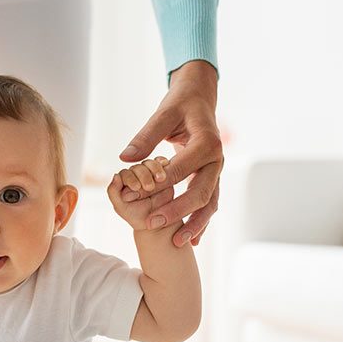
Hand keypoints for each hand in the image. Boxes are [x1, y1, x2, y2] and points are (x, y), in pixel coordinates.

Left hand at [107, 158, 175, 231]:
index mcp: (123, 182)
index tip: (136, 188)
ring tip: (160, 178)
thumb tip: (115, 175)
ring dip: (154, 168)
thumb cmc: (137, 216)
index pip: (125, 174)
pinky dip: (163, 161)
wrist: (157, 223)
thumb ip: (113, 192)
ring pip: (150, 163)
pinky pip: (162, 162)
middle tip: (149, 187)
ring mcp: (149, 173)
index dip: (130, 178)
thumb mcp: (121, 207)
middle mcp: (135, 175)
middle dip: (143, 175)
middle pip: (137, 167)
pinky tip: (166, 164)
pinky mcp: (163, 173)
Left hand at [119, 60, 221, 246]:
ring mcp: (217, 171)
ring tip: (178, 242)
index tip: (135, 197)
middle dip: (177, 211)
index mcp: (207, 142)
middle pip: (200, 192)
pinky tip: (192, 241)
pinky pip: (209, 203)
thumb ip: (145, 137)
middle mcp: (217, 159)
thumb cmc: (181, 105)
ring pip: (209, 203)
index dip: (157, 184)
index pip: (180, 169)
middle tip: (153, 224)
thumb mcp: (163, 114)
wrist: (200, 99)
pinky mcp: (213, 178)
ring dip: (195, 224)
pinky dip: (201, 222)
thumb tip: (125, 158)